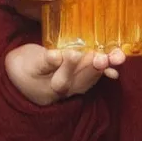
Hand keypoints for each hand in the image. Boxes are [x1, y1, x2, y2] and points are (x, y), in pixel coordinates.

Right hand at [5, 43, 125, 105]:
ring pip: (92, 76)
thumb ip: (44, 61)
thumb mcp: (30, 63)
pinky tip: (116, 69)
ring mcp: (76, 83)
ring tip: (117, 58)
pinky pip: (96, 74)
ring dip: (106, 66)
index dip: (69, 65)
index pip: (62, 78)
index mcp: (52, 86)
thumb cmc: (26, 66)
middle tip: (106, 57)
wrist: (24, 75)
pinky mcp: (82, 75)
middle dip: (96, 67)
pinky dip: (107, 70)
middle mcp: (67, 87)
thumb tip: (56, 55)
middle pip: (83, 78)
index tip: (74, 53)